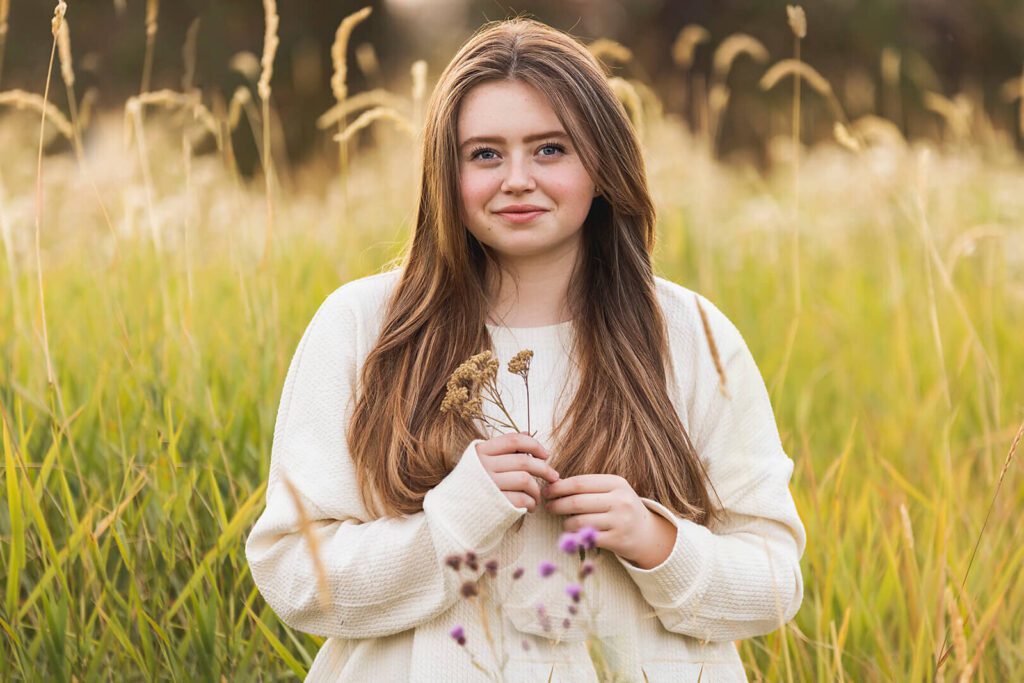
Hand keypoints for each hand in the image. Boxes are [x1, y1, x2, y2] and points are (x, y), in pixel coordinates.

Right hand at [474, 432, 560, 512]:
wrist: (451, 513)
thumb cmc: (472, 484)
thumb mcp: (482, 461)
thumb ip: (503, 448)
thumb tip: (527, 433)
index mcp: (481, 452)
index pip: (513, 441)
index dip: (534, 445)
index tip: (546, 455)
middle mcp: (484, 466)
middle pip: (524, 462)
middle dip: (545, 469)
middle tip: (554, 477)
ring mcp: (489, 485)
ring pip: (525, 480)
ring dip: (537, 490)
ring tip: (537, 496)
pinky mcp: (494, 503)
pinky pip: (521, 499)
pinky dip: (531, 503)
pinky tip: (530, 506)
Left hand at [541, 474, 671, 564]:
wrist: (647, 533)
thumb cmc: (622, 508)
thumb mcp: (613, 491)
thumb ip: (589, 487)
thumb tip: (555, 485)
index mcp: (617, 483)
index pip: (580, 483)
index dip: (559, 487)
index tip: (547, 490)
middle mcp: (620, 500)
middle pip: (577, 502)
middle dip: (557, 504)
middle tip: (548, 506)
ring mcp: (620, 521)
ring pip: (580, 521)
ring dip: (566, 522)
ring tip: (564, 522)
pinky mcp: (617, 540)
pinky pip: (587, 538)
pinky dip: (575, 537)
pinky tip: (572, 534)